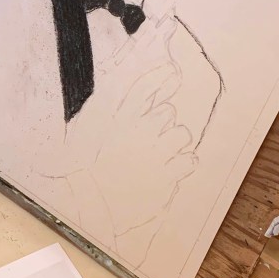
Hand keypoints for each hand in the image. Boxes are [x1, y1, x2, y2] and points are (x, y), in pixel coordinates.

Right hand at [79, 64, 196, 235]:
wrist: (93, 205)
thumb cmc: (89, 165)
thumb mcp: (92, 126)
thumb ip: (115, 100)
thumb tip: (145, 79)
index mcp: (116, 117)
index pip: (145, 85)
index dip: (162, 74)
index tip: (172, 72)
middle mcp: (137, 132)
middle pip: (168, 112)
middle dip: (160, 124)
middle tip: (146, 141)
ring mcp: (153, 154)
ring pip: (182, 134)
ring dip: (174, 143)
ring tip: (158, 156)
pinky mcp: (166, 177)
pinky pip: (189, 160)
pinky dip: (184, 163)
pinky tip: (170, 169)